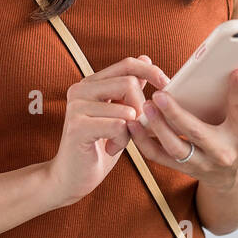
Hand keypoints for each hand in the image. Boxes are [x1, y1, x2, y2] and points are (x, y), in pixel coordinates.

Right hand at [43, 54, 168, 207]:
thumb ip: (128, 88)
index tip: (166, 84)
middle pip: (129, 83)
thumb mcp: (118, 113)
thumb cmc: (98, 146)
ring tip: (118, 141)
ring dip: (131, 130)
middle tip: (135, 127)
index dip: (150, 71)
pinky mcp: (78, 127)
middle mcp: (80, 89)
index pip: (127, 64)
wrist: (71, 178)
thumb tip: (145, 59)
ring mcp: (76, 107)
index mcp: (91, 83)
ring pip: (126, 107)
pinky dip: (122, 140)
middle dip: (142, 107)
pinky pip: (118, 125)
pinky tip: (110, 149)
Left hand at [127, 68, 237, 190]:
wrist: (233, 183)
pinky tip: (132, 125)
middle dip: (176, 114)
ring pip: (174, 148)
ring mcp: (201, 164)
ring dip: (156, 128)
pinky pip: (159, 157)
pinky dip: (143, 143)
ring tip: (144, 107)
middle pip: (197, 133)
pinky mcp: (183, 169)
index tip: (236, 71)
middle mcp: (221, 152)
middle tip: (160, 95)